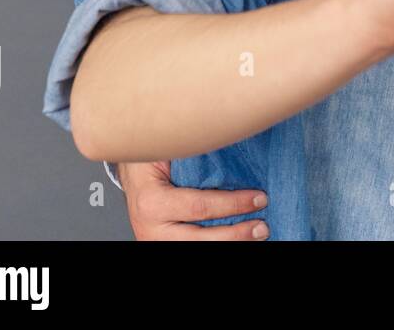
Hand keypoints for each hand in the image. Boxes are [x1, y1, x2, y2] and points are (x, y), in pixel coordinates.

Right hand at [119, 160, 270, 239]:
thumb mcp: (168, 153)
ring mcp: (155, 240)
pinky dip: (217, 242)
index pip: (200, 207)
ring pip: (198, 247)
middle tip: (262, 227)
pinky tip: (237, 238)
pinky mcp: (163, 245)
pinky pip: (193, 246)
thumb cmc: (151, 161)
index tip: (260, 198)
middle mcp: (151, 227)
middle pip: (200, 238)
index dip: (233, 204)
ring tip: (256, 235)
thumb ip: (195, 156)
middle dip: (236, 234)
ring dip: (231, 243)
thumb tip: (235, 145)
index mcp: (152, 201)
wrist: (131, 175)